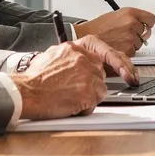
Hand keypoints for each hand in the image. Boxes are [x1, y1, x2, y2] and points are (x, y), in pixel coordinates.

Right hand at [15, 36, 136, 118]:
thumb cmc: (35, 78)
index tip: (128, 72)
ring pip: (100, 90)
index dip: (120, 63)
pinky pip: (93, 104)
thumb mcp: (53, 55)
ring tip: (66, 96)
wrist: (26, 92)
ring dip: (86, 97)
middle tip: (78, 91)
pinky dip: (83, 108)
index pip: (107, 51)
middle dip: (92, 85)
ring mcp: (88, 75)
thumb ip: (72, 56)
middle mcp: (85, 58)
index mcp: (78, 47)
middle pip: (101, 74)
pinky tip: (68, 104)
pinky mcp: (88, 92)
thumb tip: (80, 61)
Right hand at [79, 7, 153, 54]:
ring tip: (119, 40)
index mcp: (130, 13)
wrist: (87, 36)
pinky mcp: (127, 50)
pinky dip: (127, 51)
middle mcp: (132, 24)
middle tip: (126, 35)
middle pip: (146, 32)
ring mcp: (130, 37)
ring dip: (133, 43)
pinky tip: (117, 46)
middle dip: (139, 34)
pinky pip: (134, 52)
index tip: (145, 26)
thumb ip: (132, 18)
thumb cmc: (99, 26)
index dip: (148, 24)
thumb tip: (143, 23)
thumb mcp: (117, 14)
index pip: (151, 19)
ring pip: (140, 43)